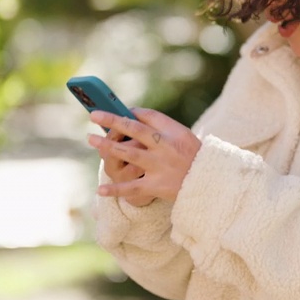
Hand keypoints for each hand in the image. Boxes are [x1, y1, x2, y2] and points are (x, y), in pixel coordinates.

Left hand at [87, 108, 201, 206]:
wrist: (209, 182)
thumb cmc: (191, 154)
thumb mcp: (182, 134)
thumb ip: (159, 124)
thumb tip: (130, 114)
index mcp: (172, 132)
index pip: (147, 117)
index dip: (128, 112)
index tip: (111, 109)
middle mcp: (165, 147)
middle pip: (136, 130)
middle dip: (113, 121)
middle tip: (93, 115)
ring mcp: (160, 166)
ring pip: (130, 154)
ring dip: (108, 146)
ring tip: (91, 139)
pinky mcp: (157, 186)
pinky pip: (133, 187)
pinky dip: (116, 189)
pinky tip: (100, 190)